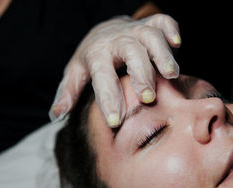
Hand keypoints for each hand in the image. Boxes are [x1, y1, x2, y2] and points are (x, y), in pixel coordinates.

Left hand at [49, 13, 180, 126]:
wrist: (103, 30)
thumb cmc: (91, 59)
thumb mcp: (75, 74)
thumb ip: (67, 94)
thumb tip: (55, 116)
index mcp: (96, 54)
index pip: (102, 76)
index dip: (109, 98)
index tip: (115, 121)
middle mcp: (116, 40)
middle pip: (130, 52)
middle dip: (140, 74)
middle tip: (147, 98)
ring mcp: (135, 30)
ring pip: (150, 36)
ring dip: (162, 54)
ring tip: (170, 75)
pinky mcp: (150, 24)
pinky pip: (163, 21)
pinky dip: (172, 29)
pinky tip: (177, 45)